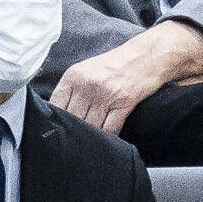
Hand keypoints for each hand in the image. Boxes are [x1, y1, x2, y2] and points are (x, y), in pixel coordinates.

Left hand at [51, 20, 202, 133]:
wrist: (147, 56)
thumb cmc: (116, 64)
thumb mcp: (87, 69)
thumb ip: (71, 89)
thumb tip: (58, 114)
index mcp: (73, 75)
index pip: (55, 106)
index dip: (56, 122)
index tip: (58, 132)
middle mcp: (87, 84)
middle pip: (72, 119)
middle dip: (73, 133)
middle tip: (72, 143)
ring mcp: (105, 94)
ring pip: (90, 127)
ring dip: (91, 137)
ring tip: (89, 145)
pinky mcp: (124, 102)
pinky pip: (110, 128)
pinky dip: (108, 137)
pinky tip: (107, 140)